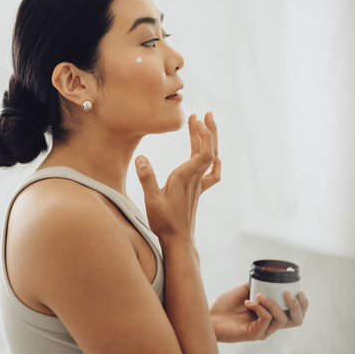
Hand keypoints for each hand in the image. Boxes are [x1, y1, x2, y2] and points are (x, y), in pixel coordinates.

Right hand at [135, 112, 220, 242]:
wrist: (178, 240)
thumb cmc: (164, 222)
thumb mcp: (151, 200)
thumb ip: (147, 178)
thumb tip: (141, 157)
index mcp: (186, 178)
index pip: (204, 153)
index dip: (204, 135)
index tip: (197, 119)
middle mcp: (195, 179)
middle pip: (210, 150)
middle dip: (209, 130)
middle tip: (204, 113)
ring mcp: (198, 184)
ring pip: (209, 158)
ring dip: (208, 140)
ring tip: (201, 123)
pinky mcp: (197, 190)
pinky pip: (211, 172)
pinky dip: (213, 160)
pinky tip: (212, 155)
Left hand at [210, 282, 308, 342]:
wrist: (208, 316)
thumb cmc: (224, 306)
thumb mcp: (244, 291)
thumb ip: (257, 285)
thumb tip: (267, 274)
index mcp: (271, 316)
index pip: (295, 315)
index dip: (302, 305)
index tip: (298, 291)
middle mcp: (270, 325)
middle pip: (296, 321)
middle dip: (296, 306)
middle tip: (287, 294)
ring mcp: (263, 331)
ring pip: (281, 319)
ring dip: (272, 303)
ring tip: (258, 295)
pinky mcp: (254, 334)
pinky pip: (266, 320)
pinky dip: (260, 307)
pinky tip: (249, 302)